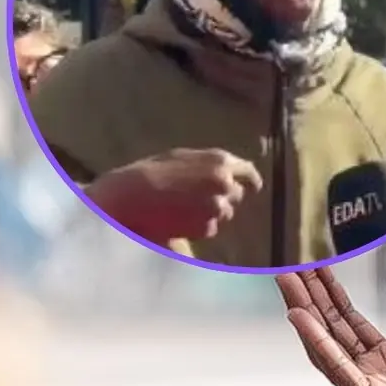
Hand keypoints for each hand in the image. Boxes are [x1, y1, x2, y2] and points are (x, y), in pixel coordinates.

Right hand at [84, 148, 262, 241]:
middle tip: (200, 198)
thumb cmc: (153, 173)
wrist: (132, 196)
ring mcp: (217, 206)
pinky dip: (200, 226)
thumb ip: (211, 164)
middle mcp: (224, 183)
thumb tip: (229, 170)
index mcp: (220, 161)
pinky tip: (178, 218)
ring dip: (212, 212)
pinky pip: (210, 228)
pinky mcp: (207, 227)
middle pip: (237, 194)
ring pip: (225, 213)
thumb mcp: (185, 157)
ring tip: (183, 207)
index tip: (253, 187)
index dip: (251, 181)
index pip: (249, 172)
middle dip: (225, 197)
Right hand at [277, 269, 385, 385]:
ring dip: (305, 313)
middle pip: (333, 331)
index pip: (353, 324)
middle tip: (288, 263)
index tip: (316, 266)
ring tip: (286, 279)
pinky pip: (341, 372)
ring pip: (327, 347)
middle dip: (311, 298)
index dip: (334, 296)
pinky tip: (301, 319)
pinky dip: (319, 344)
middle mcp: (375, 378)